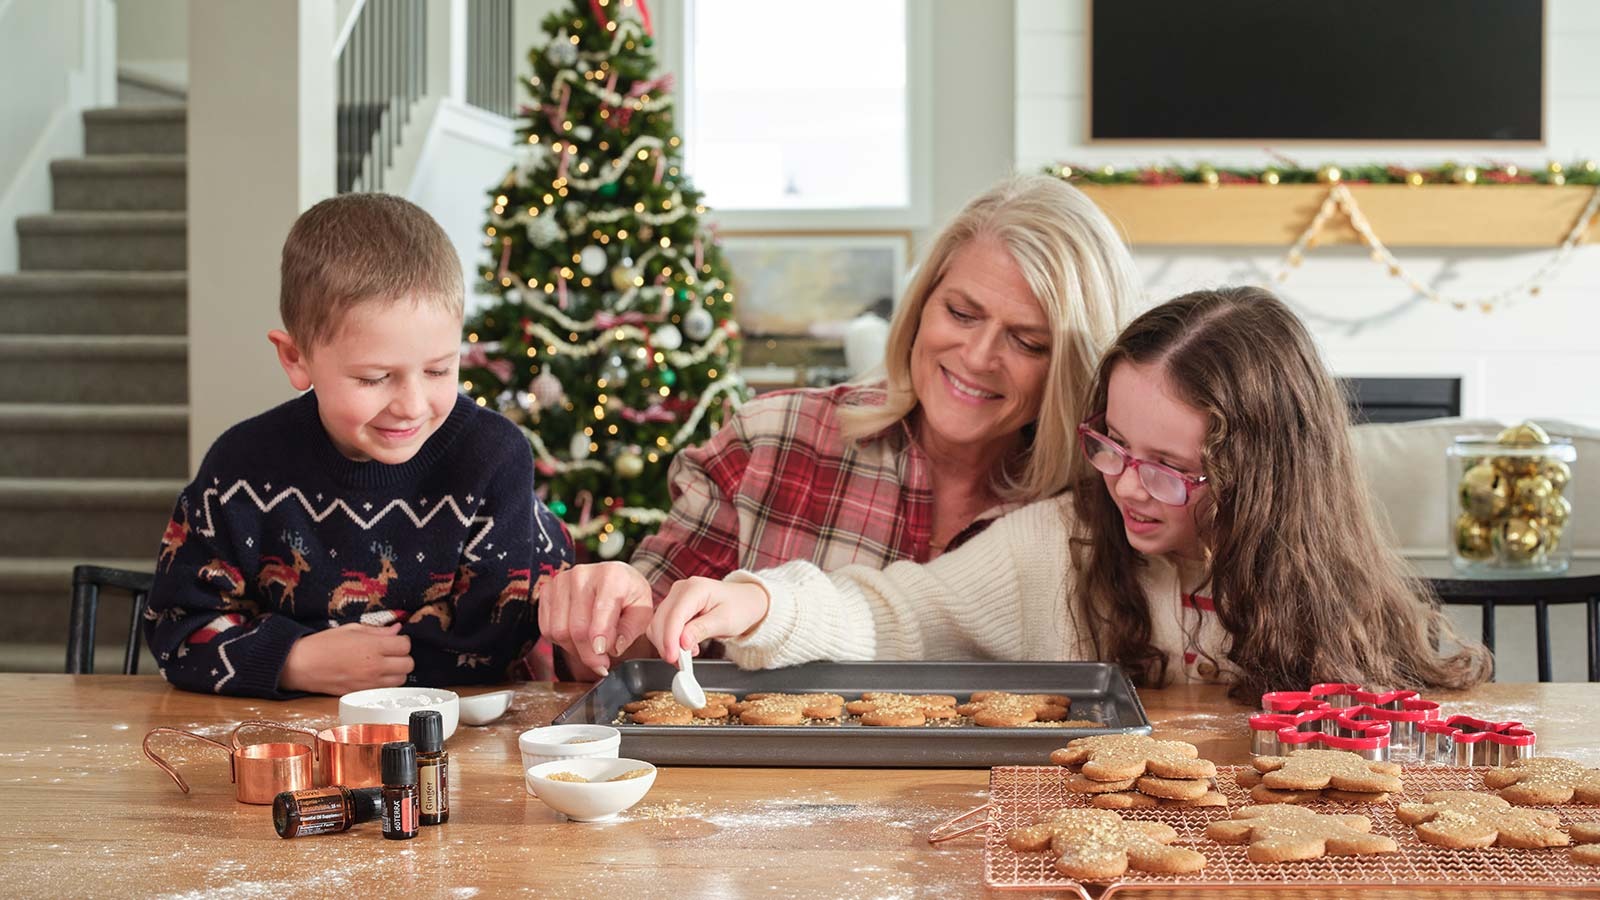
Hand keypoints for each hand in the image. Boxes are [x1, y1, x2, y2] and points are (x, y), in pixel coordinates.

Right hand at [279, 622, 412, 694]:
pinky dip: (384, 684)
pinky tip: (374, 676)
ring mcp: (368, 683)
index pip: (405, 646)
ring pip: (400, 681)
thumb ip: (378, 631)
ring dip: (396, 672)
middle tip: (391, 653)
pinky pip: (384, 691)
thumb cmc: (322, 644)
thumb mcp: (351, 629)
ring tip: (383, 665)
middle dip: (402, 657)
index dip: (402, 642)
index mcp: (373, 647)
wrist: (300, 665)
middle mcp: (374, 666)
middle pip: (408, 665)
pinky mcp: (361, 694)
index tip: (394, 641)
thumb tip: (396, 629)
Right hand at [537, 561, 653, 677]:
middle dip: (588, 654)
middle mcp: (582, 574)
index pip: (601, 611)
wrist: (615, 578)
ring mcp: (561, 581)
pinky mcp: (547, 591)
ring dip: (574, 649)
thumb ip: (630, 631)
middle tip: (600, 665)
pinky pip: (546, 628)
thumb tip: (614, 648)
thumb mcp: (642, 612)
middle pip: (576, 627)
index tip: (602, 660)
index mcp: (611, 576)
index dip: (599, 639)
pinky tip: (576, 640)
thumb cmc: (629, 595)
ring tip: (590, 651)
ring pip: (558, 630)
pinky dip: (561, 642)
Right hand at [646, 577, 769, 663]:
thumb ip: (702, 630)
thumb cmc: (739, 608)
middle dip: (666, 644)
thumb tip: (682, 642)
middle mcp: (681, 589)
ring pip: (658, 624)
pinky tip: (685, 647)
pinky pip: (663, 626)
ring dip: (667, 644)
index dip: (670, 639)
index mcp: (695, 588)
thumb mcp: (725, 621)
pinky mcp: (674, 607)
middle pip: (661, 620)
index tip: (672, 658)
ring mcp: (675, 597)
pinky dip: (669, 640)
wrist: (746, 601)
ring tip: (686, 656)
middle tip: (680, 664)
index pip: (675, 615)